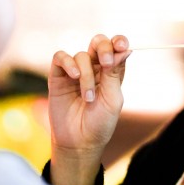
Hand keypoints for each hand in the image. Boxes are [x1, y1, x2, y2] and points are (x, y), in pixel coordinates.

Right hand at [47, 34, 131, 184]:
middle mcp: (94, 69)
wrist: (79, 142)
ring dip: (86, 75)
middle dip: (103, 47)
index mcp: (111, 72)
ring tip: (88, 98)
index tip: (122, 45)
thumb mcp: (112, 98)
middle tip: (106, 62)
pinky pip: (60, 57)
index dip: (119, 42)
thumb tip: (125, 49)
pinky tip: (74, 76)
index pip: (116, 48)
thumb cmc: (100, 123)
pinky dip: (68, 63)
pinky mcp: (58, 77)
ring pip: (81, 55)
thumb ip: (114, 73)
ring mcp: (75, 71)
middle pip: (98, 43)